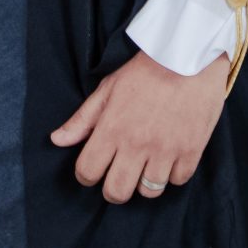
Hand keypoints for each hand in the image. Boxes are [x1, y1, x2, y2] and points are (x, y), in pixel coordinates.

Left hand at [49, 51, 230, 202]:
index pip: (88, 172)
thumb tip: (56, 140)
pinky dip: (173, 173)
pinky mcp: (191, 150)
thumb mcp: (108, 89)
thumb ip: (82, 119)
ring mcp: (165, 150)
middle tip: (119, 177)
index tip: (94, 169)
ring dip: (145, 182)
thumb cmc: (145, 70)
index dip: (86, 175)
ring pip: (149, 191)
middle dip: (114, 189)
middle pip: (117, 192)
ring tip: (147, 165)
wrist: (188, 56)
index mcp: (112, 129)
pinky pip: (177, 180)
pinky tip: (170, 158)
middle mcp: (136, 145)